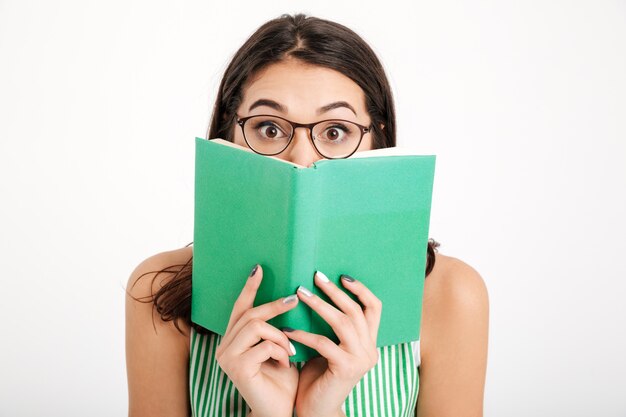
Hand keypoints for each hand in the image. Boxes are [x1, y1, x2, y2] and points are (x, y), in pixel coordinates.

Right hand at [215, 264, 299, 416]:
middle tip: (295, 299)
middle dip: (274, 306)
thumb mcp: (281, 348)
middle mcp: (224, 347)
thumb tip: (291, 295)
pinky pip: (263, 345)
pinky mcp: (236, 368)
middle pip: (249, 314)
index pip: (240, 308)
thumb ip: (277, 327)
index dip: (249, 288)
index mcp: (233, 340)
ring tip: (291, 350)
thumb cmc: (283, 380)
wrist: (281, 412)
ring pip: (256, 326)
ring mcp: (227, 358)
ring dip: (280, 335)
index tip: (259, 269)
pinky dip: (280, 351)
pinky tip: (286, 362)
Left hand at [284, 272, 381, 416]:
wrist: (316, 412)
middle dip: (335, 291)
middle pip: (357, 311)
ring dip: (320, 305)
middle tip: (315, 277)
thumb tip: (317, 292)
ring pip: (343, 322)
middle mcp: (370, 350)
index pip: (374, 308)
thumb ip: (333, 328)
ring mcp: (360, 360)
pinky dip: (304, 334)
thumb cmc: (318, 377)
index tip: (341, 275)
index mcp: (369, 343)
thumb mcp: (330, 348)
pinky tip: (288, 330)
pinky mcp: (346, 369)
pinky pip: (323, 343)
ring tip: (301, 294)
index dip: (360, 289)